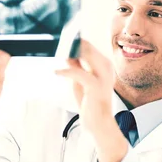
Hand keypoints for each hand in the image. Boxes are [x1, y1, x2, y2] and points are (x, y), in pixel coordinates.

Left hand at [55, 39, 127, 161]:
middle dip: (70, 44)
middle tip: (55, 43)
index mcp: (104, 64)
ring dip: (69, 53)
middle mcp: (106, 67)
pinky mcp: (96, 86)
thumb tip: (66, 53)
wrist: (99, 123)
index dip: (74, 41)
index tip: (60, 38)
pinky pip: (78, 73)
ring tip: (56, 54)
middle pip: (87, 47)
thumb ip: (76, 66)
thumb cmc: (90, 102)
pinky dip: (66, 71)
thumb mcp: (80, 81)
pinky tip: (56, 71)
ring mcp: (103, 76)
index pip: (89, 46)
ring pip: (85, 55)